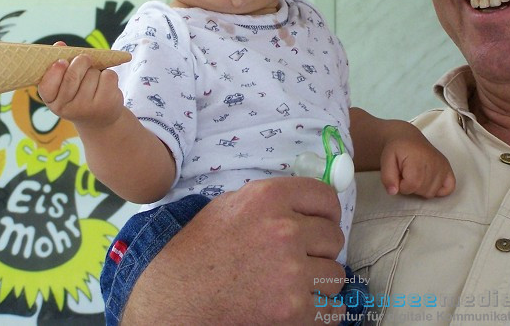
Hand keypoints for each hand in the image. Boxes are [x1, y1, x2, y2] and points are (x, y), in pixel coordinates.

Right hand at [36, 42, 123, 129]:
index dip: (54, 71)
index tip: (61, 61)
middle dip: (80, 61)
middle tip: (84, 59)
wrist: (100, 119)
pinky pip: (108, 76)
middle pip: (72, 75)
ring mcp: (87, 108)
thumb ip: (60, 64)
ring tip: (94, 81)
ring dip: (95, 71)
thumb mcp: (65, 84)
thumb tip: (60, 44)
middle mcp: (67, 109)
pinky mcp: (106, 103)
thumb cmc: (78, 94)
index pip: (47, 85)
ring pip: (92, 74)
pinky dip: (108, 74)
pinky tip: (105, 84)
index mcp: (52, 101)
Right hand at [121, 178, 347, 324]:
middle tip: (299, 259)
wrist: (174, 297)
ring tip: (292, 284)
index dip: (327, 213)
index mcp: (269, 198)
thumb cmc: (198, 250)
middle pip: (334, 237)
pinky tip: (299, 306)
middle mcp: (284, 230)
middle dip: (320, 249)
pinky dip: (321, 311)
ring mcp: (291, 271)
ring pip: (335, 274)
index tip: (321, 223)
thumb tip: (308, 204)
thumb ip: (272, 201)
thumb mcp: (230, 206)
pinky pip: (332, 308)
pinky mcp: (293, 309)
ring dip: (319, 281)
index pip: (326, 198)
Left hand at [380, 123, 455, 197]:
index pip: (413, 185)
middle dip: (411, 188)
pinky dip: (439, 190)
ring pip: (433, 192)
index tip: (399, 177)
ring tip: (415, 176)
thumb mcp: (386, 160)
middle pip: (423, 190)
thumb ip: (387, 177)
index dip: (402, 186)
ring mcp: (443, 165)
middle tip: (406, 175)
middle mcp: (434, 161)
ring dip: (422, 189)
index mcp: (417, 158)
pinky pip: (449, 188)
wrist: (407, 138)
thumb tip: (393, 192)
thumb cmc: (396, 150)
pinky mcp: (448, 168)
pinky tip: (429, 182)